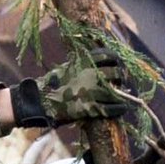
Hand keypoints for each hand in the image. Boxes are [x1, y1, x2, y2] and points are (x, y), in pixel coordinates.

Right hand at [7, 53, 127, 128]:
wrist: (41, 100)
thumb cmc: (53, 83)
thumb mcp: (68, 67)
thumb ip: (82, 63)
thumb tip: (97, 63)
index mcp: (84, 62)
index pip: (108, 55)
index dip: (115, 58)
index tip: (117, 62)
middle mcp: (91, 74)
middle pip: (115, 73)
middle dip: (119, 77)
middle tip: (119, 81)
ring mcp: (92, 92)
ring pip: (116, 91)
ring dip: (121, 94)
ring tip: (123, 97)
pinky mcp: (91, 108)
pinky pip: (112, 108)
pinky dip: (119, 108)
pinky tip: (122, 108)